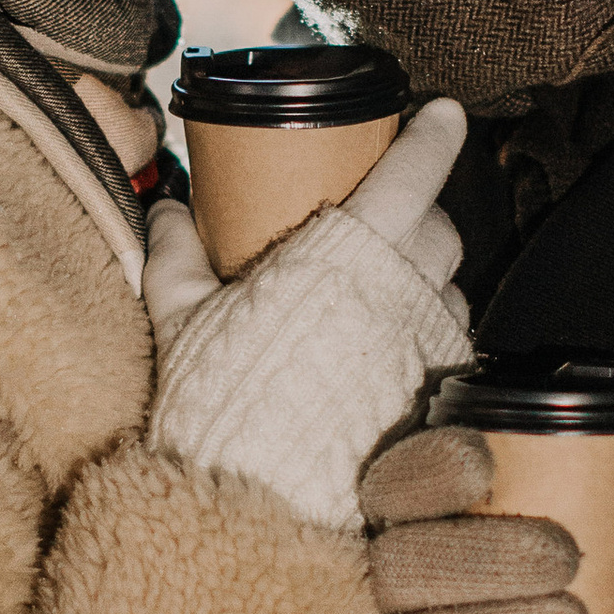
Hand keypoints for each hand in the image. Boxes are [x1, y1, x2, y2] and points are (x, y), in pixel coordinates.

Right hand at [146, 101, 473, 531]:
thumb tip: (165, 213)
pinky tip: (389, 344)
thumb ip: (176, 258)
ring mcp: (425, 344)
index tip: (443, 112)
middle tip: (383, 213)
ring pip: (447, 284)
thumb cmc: (221, 402)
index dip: (434, 135)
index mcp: (350, 254)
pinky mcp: (433, 395)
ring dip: (424, 273)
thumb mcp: (184, 319)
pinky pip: (444, 341)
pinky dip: (424, 328)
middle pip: (439, 226)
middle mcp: (404, 291)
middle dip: (420, 211)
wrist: (260, 501)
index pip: (413, 173)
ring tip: (381, 284)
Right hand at [359, 422, 588, 613]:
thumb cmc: (490, 590)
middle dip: (492, 556)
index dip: (433, 471)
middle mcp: (373, 596)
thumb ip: (580, 498)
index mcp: (396, 524)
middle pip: (404, 566)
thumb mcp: (513, 525)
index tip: (486, 464)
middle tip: (562, 557)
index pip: (394, 485)